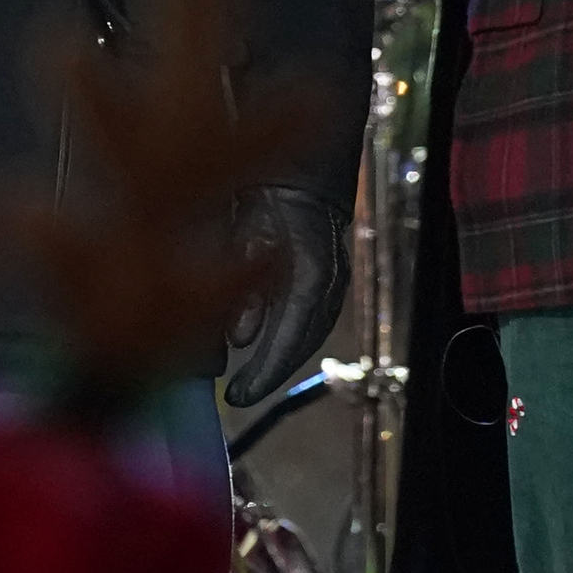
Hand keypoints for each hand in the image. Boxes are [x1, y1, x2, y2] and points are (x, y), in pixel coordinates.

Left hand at [222, 186, 346, 407]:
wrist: (301, 176)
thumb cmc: (265, 200)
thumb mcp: (244, 239)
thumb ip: (244, 286)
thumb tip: (238, 341)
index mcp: (309, 276)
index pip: (289, 337)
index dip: (264, 372)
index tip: (238, 395)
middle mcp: (329, 287)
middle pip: (301, 345)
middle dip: (269, 374)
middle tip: (239, 394)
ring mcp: (334, 287)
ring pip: (307, 338)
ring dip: (279, 361)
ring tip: (249, 381)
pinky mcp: (331, 285)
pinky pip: (310, 325)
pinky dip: (287, 342)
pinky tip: (267, 353)